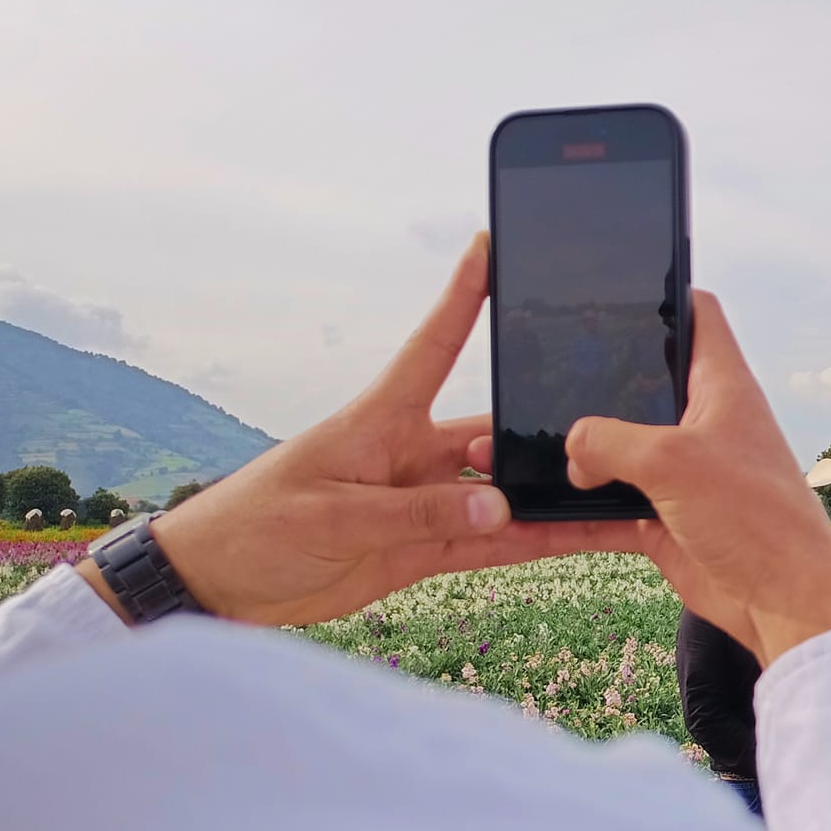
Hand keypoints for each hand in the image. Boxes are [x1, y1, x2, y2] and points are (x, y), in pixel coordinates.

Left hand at [122, 236, 617, 627]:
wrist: (216, 584)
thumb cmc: (254, 527)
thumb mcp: (333, 516)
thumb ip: (417, 512)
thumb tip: (499, 506)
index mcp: (380, 420)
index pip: (434, 345)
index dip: (464, 297)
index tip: (492, 246)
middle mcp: (410, 453)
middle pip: (494, 434)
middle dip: (546, 430)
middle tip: (605, 434)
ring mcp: (422, 501)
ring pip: (504, 493)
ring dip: (552, 496)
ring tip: (615, 495)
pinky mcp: (422, 546)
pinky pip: (492, 541)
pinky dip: (535, 539)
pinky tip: (580, 536)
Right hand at [491, 287, 830, 667]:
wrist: (784, 604)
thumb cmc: (753, 520)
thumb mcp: (672, 461)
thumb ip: (609, 441)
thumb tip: (571, 449)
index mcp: (721, 385)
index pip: (696, 313)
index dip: (662, 289)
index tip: (615, 283)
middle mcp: (702, 423)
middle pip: (641, 380)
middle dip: (594, 378)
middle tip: (542, 369)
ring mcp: (682, 473)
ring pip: (616, 448)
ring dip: (575, 452)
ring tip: (521, 440)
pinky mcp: (665, 519)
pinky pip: (608, 505)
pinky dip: (576, 508)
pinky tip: (535, 506)